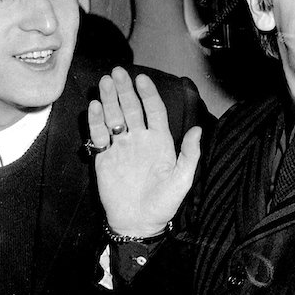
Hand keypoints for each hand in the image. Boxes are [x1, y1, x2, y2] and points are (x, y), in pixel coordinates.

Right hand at [89, 68, 201, 236]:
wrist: (137, 222)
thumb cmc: (163, 203)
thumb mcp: (182, 180)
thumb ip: (189, 155)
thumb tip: (198, 130)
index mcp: (160, 142)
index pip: (154, 111)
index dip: (148, 94)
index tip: (142, 78)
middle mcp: (140, 139)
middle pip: (131, 109)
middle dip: (125, 90)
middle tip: (117, 72)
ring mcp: (121, 146)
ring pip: (114, 117)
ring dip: (110, 99)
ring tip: (105, 82)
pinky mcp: (104, 157)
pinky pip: (99, 134)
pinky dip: (96, 121)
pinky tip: (95, 106)